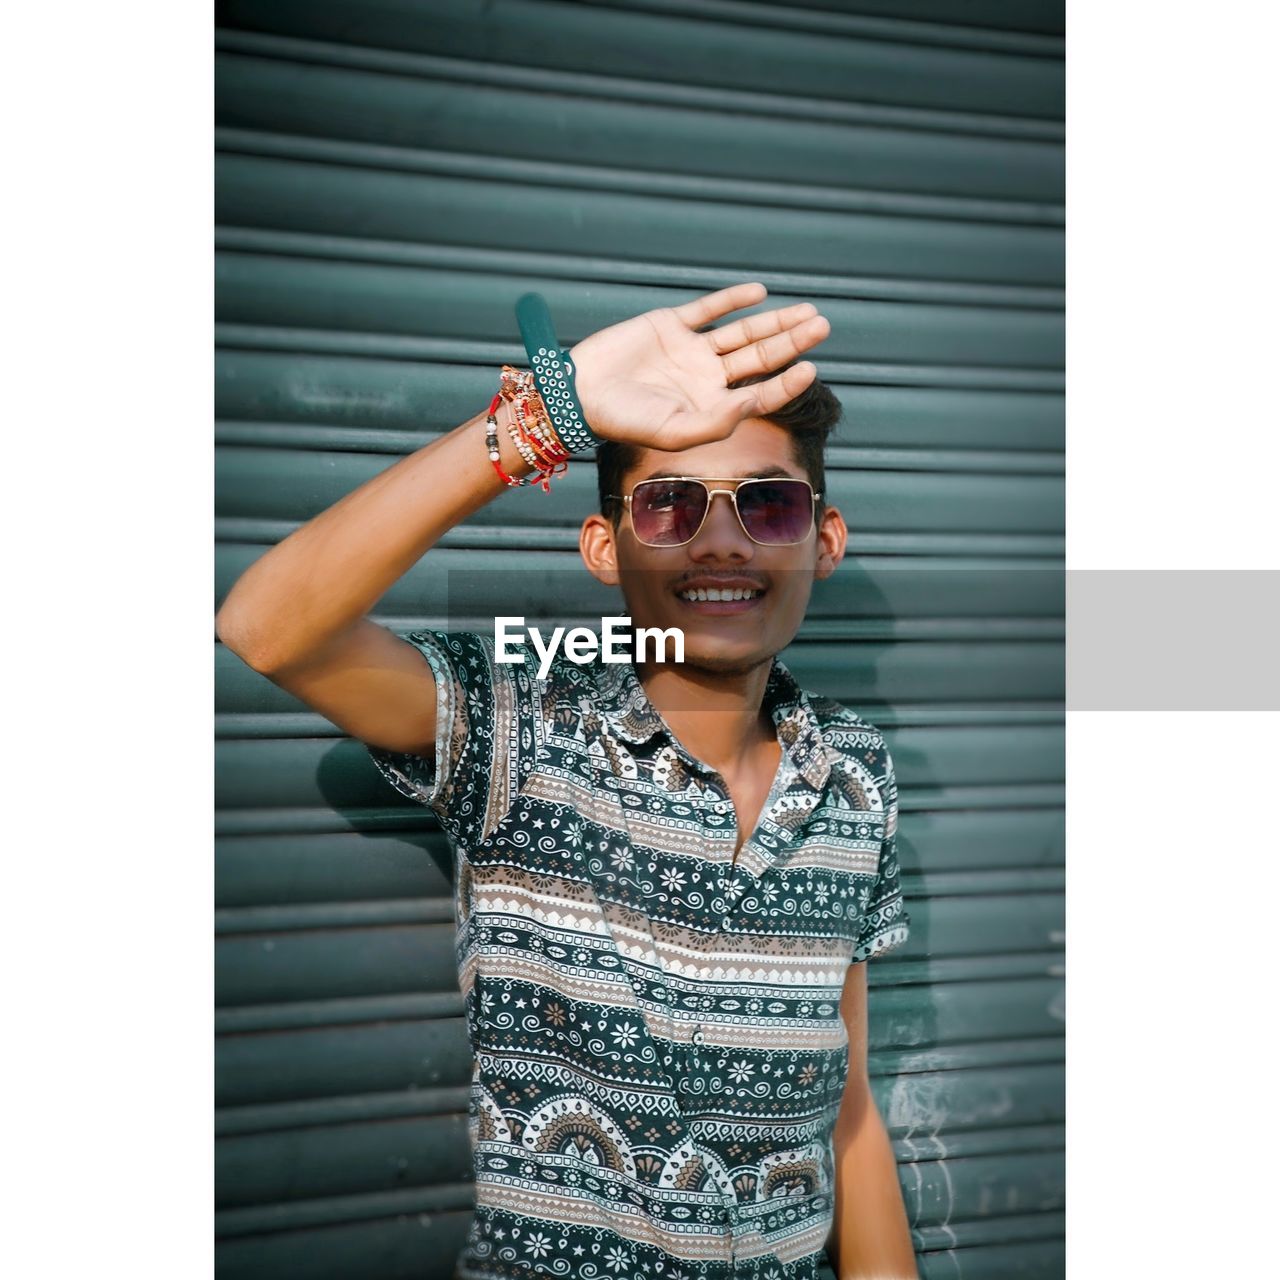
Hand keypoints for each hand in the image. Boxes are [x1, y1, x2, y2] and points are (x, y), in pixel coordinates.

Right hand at [567, 282, 830, 450]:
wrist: (579, 393)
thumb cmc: (624, 421)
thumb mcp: (674, 431)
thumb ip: (719, 420)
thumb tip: (759, 399)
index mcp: (712, 407)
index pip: (762, 393)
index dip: (788, 382)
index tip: (811, 367)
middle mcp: (707, 378)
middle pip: (760, 357)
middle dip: (792, 342)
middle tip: (823, 326)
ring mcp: (691, 351)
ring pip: (742, 332)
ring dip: (774, 322)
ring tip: (806, 312)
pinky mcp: (671, 325)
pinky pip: (709, 310)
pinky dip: (733, 301)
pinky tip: (759, 294)